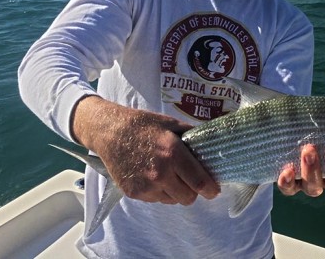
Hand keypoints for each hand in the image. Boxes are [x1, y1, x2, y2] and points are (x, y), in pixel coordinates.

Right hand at [71, 96, 219, 205]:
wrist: (110, 132)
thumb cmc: (143, 125)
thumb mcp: (171, 124)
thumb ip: (192, 136)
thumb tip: (211, 143)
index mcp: (173, 154)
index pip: (200, 182)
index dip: (211, 189)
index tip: (214, 189)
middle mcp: (161, 173)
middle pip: (188, 197)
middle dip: (193, 190)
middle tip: (190, 180)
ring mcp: (146, 186)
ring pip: (172, 200)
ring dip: (176, 192)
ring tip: (169, 175)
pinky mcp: (134, 193)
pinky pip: (156, 199)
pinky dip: (160, 192)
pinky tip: (154, 176)